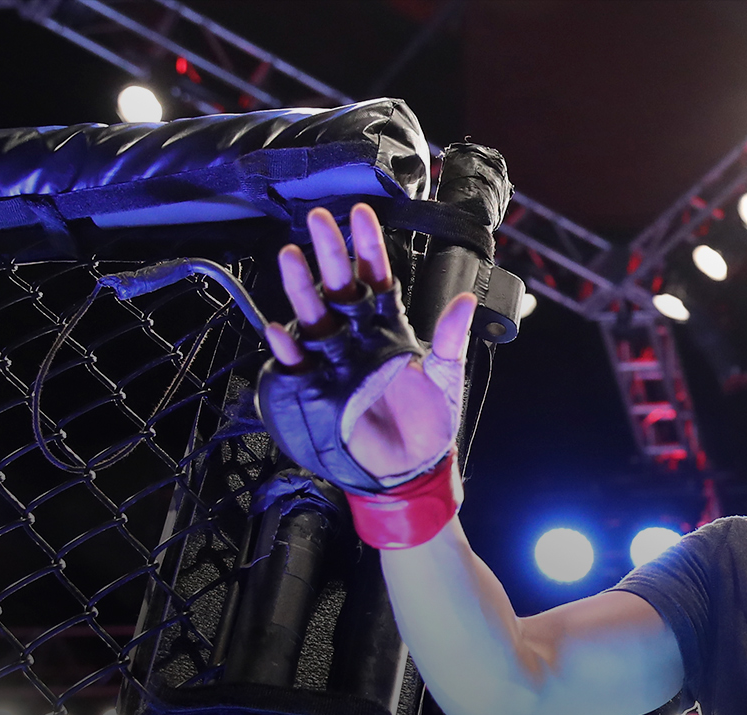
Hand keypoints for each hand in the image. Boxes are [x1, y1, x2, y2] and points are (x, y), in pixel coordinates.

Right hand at [260, 203, 477, 487]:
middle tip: (318, 219)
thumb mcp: (447, 378)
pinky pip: (301, 364)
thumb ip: (451, 338)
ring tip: (291, 256)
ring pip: (316, 317)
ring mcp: (338, 361)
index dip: (369, 247)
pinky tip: (279, 329)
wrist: (411, 468)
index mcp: (390, 329)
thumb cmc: (430, 423)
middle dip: (330, 254)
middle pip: (341, 288)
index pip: (378, 278)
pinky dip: (289, 348)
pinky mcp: (322, 389)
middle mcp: (359, 338)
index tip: (361, 214)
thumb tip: (467, 301)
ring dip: (302, 288)